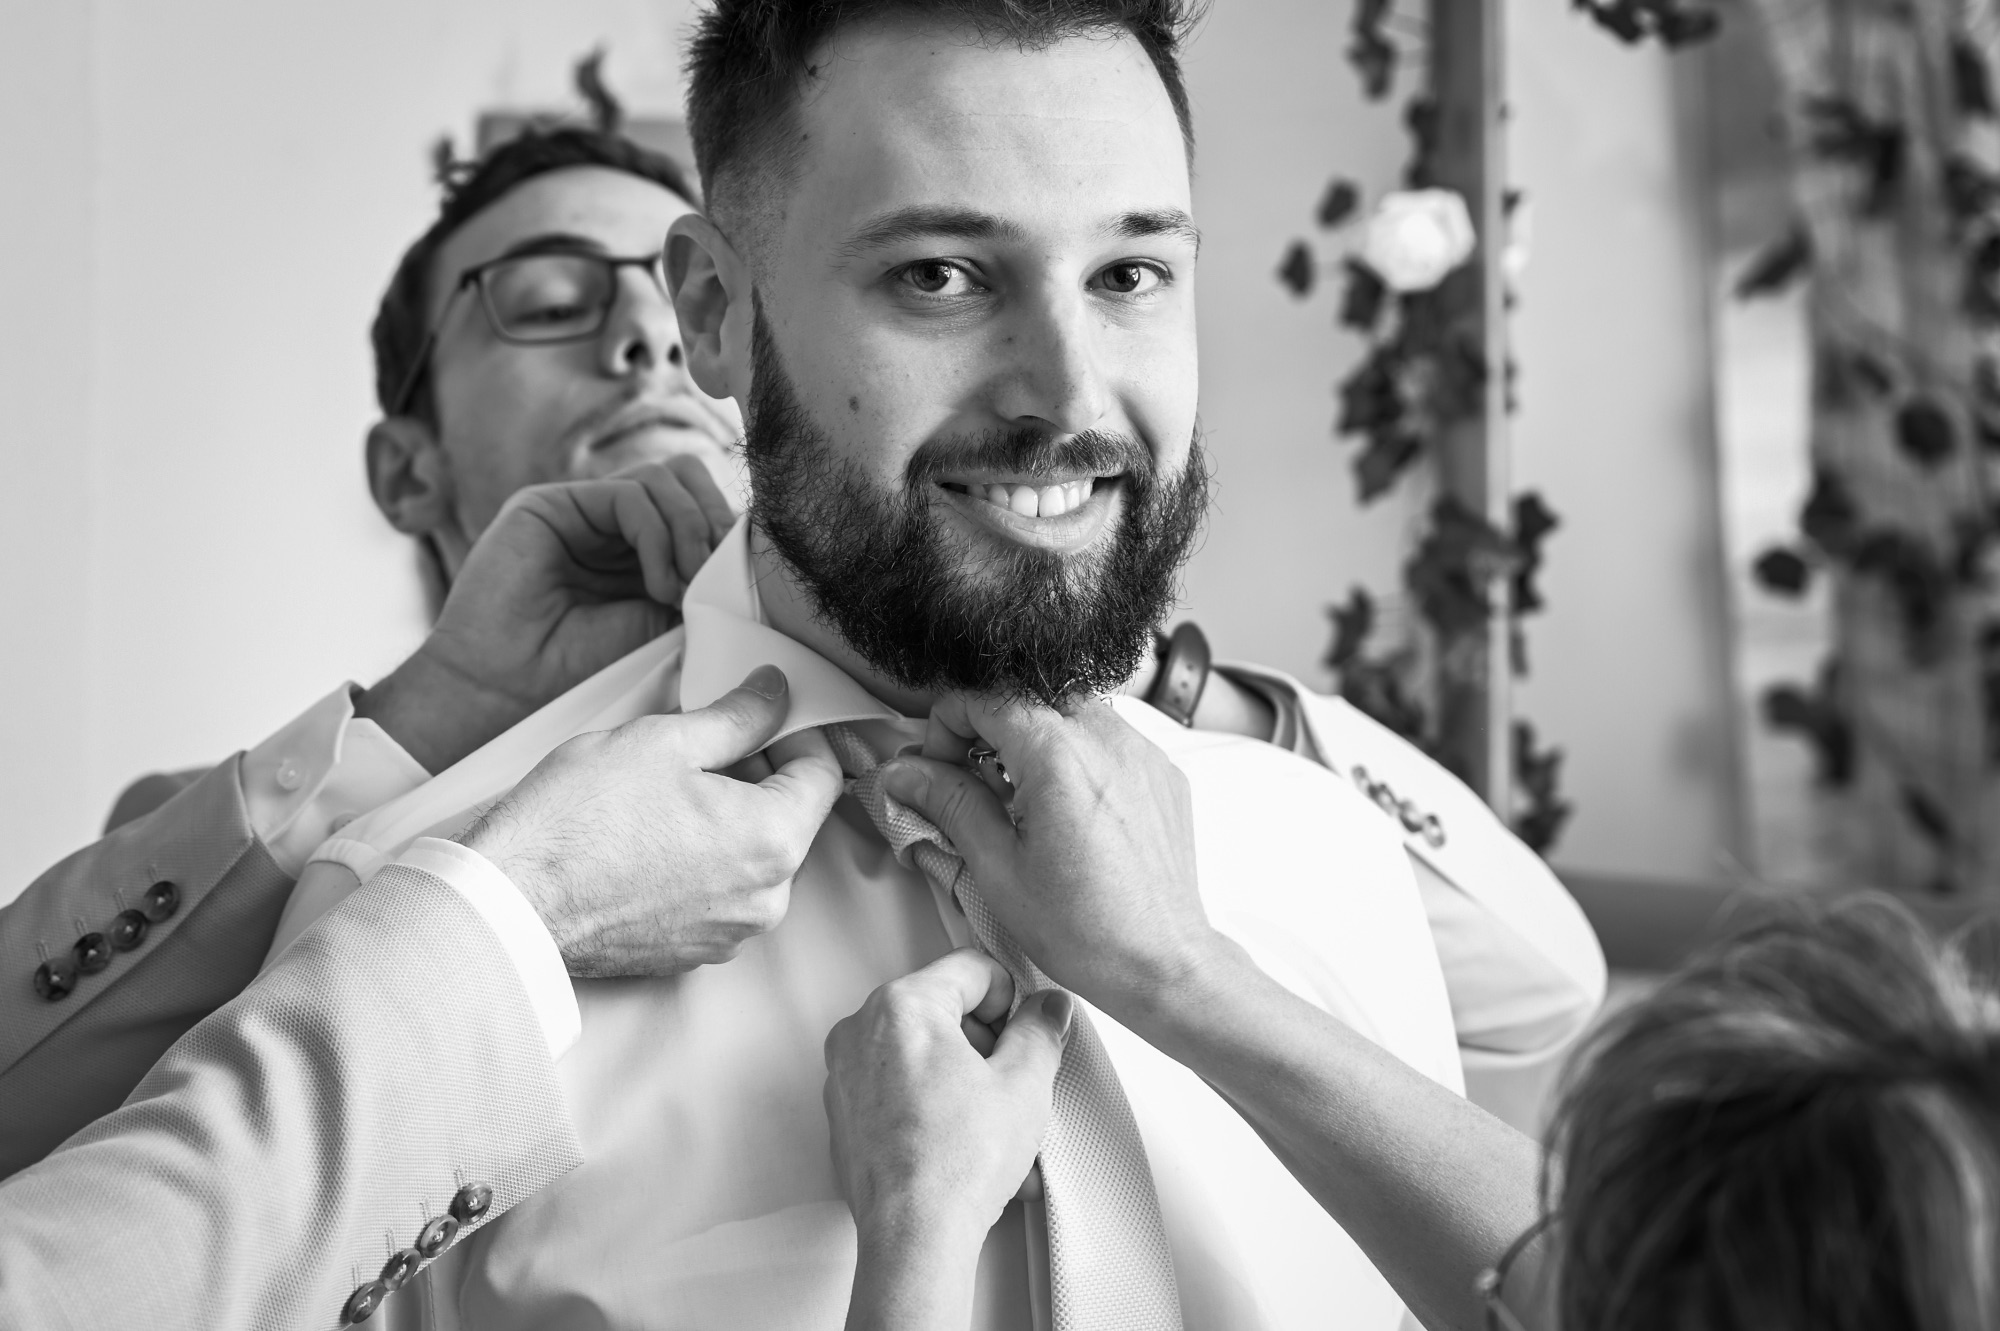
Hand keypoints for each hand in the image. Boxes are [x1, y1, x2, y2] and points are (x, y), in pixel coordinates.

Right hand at [357, 456, 735, 772]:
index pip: (704, 504)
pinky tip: (658, 586)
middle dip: (715, 522)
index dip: (732, 534)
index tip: (748, 584)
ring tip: (684, 590)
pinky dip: (659, 537)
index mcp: (642, 548)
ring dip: (691, 531)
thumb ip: (702, 588)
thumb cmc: (584, 677)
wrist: (504, 698)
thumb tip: (758, 563)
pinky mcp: (550, 505)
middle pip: (690, 476)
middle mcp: (612, 523)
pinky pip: (631, 494)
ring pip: (666, 476)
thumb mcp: (668, 629)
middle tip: (716, 580)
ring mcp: (581, 510)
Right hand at [458, 665, 840, 976]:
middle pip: (791, 819)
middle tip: (707, 746)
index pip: (823, 774)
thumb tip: (776, 693)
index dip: (800, 732)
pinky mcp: (695, 953)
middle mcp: (767, 899)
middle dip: (761, 776)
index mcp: (773, 841)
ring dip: (732, 820)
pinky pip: (722, 895)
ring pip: (756, 859)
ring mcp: (731, 934)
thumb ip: (737, 716)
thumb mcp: (664, 740)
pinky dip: (705, 862)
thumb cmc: (580, 819)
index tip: (770, 714)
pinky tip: (655, 838)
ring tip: (670, 792)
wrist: (512, 903)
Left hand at [824, 951, 1070, 1328]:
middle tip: (1011, 1084)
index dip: (1012, 999)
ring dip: (964, 1080)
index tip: (1025, 1032)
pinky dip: (933, 1106)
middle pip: (942, 1009)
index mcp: (901, 1006)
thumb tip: (1047, 1008)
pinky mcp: (844, 1114)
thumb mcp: (1025, 1083)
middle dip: (985, 1044)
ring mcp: (845, 1075)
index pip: (972, 969)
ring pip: (922, 1054)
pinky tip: (965, 1142)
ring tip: (994, 1124)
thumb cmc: (956, 1164)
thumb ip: (1040, 1030)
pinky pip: (898, 1090)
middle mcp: (860, 1031)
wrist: (914, 1237)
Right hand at [880, 695, 1219, 1025]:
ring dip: (1036, 740)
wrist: (1160, 962)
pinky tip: (1069, 811)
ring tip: (1025, 799)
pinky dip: (1079, 757)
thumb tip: (907, 772)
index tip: (942, 766)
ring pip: (1071, 711)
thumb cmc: (1087, 930)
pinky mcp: (1162, 772)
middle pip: (1027, 695)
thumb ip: (949, 804)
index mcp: (1059, 756)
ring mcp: (1142, 752)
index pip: (984, 697)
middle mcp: (1107, 740)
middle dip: (991, 729)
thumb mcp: (997, 867)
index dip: (948, 726)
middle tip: (978, 781)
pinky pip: (1109, 739)